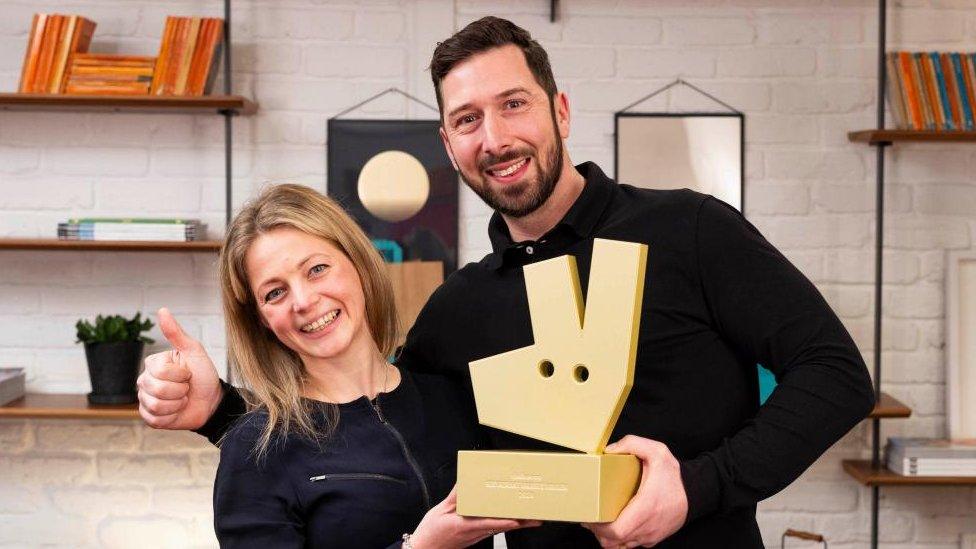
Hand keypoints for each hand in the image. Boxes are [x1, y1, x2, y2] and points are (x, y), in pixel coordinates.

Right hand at [137, 307, 222, 429]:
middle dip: (180, 390)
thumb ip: (177, 333)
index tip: (188, 373)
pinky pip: (154, 419)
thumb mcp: (194, 351)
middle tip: (186, 388)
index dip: (180, 375)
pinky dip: (171, 416)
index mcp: (153, 363)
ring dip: (177, 404)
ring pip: (155, 405)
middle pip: (156, 389)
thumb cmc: (204, 374)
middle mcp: (145, 380)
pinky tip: (177, 411)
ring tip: (183, 399)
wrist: (212, 401)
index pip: (160, 371)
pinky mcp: (149, 417)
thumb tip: (162, 310)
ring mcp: (145, 399)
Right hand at [409, 486, 540, 548]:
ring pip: (499, 529)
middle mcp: (473, 533)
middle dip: (519, 523)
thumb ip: (455, 497)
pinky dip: (504, 524)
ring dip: (515, 524)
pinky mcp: (474, 538)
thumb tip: (464, 483)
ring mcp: (475, 537)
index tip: (517, 518)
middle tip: (536, 518)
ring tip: (529, 518)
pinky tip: (511, 519)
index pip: (488, 524)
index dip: (504, 521)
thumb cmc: (431, 533)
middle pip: (501, 527)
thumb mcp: (440, 511)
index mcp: (464, 526)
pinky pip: (492, 530)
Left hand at [582, 435, 688, 547]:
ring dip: (608, 537)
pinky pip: (631, 544)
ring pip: (621, 546)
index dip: (598, 528)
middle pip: (613, 542)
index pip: (616, 531)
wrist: (697, 493)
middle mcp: (648, 526)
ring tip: (601, 521)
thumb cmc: (675, 476)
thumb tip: (610, 450)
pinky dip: (621, 538)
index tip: (589, 517)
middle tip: (590, 518)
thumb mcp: (657, 451)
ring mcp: (650, 535)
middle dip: (597, 532)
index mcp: (646, 507)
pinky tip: (617, 524)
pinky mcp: (653, 538)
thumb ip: (632, 443)